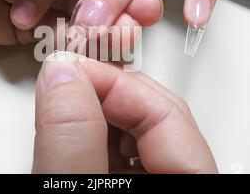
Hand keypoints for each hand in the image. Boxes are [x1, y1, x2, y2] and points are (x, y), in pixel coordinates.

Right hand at [33, 51, 216, 172]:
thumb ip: (73, 140)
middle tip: (63, 78)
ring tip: (59, 98)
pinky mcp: (123, 183)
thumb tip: (63, 74)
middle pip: (150, 118)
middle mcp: (174, 178)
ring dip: (90, 109)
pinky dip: (85, 133)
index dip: (115, 83)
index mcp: (190, 182)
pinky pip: (111, 150)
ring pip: (128, 132)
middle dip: (101, 92)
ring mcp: (150, 180)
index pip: (167, 115)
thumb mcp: (77, 191)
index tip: (69, 69)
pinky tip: (65, 125)